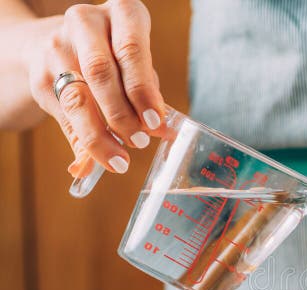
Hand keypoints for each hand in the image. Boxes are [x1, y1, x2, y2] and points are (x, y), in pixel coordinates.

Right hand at [27, 0, 163, 176]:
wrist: (59, 42)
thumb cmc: (115, 54)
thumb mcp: (137, 62)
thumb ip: (149, 93)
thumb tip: (167, 133)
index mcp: (120, 13)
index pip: (131, 49)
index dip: (142, 89)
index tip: (156, 121)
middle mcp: (84, 23)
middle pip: (100, 72)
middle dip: (122, 114)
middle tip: (141, 142)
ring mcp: (57, 48)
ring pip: (77, 97)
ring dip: (100, 134)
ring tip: (120, 159)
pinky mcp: (41, 77)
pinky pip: (64, 116)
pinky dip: (83, 141)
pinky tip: (98, 158)